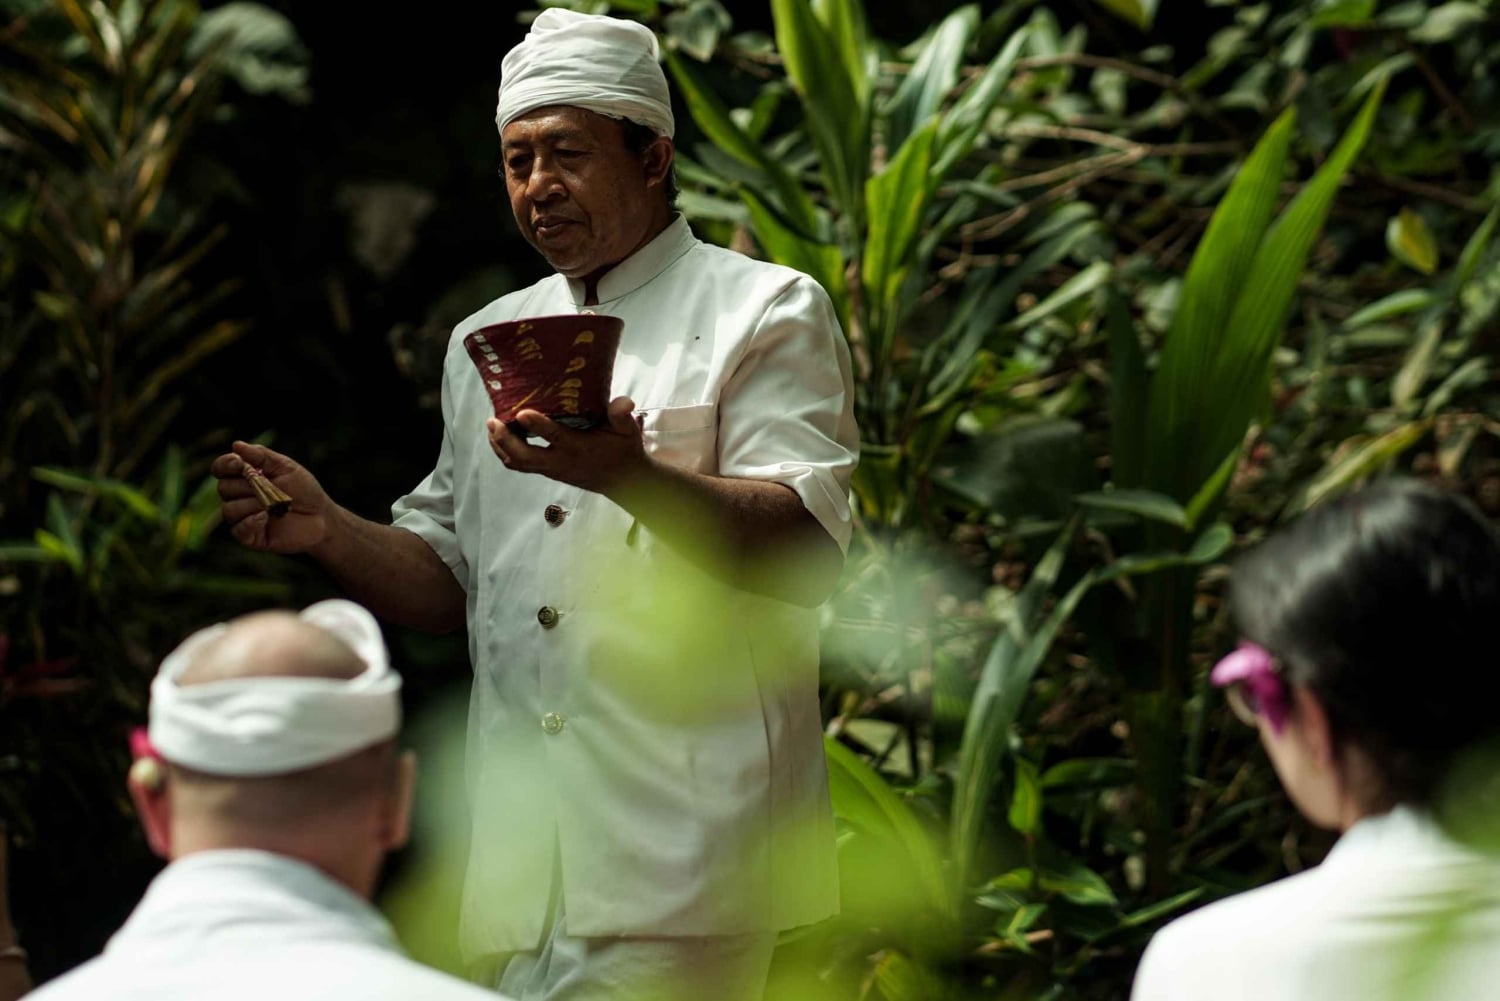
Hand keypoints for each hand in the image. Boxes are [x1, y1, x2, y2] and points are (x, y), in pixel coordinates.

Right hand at [211, 441, 334, 552]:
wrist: (322, 515)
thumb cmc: (304, 489)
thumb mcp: (286, 467)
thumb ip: (261, 456)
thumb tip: (236, 445)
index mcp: (244, 477)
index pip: (220, 469)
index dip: (225, 465)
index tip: (240, 463)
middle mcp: (239, 497)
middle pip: (223, 488)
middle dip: (246, 485)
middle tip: (270, 486)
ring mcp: (243, 517)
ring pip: (229, 509)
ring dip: (252, 504)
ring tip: (274, 504)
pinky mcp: (250, 536)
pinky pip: (237, 530)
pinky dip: (250, 522)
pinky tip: (266, 517)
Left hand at [487, 396, 650, 496]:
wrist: (622, 481)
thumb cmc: (623, 450)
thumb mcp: (628, 431)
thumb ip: (622, 416)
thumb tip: (624, 402)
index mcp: (580, 448)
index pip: (556, 437)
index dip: (538, 425)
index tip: (522, 412)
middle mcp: (561, 461)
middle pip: (525, 456)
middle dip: (505, 440)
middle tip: (493, 420)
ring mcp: (551, 469)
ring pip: (518, 463)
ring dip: (500, 446)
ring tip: (491, 426)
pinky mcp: (546, 471)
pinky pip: (519, 465)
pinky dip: (505, 451)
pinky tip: (499, 436)